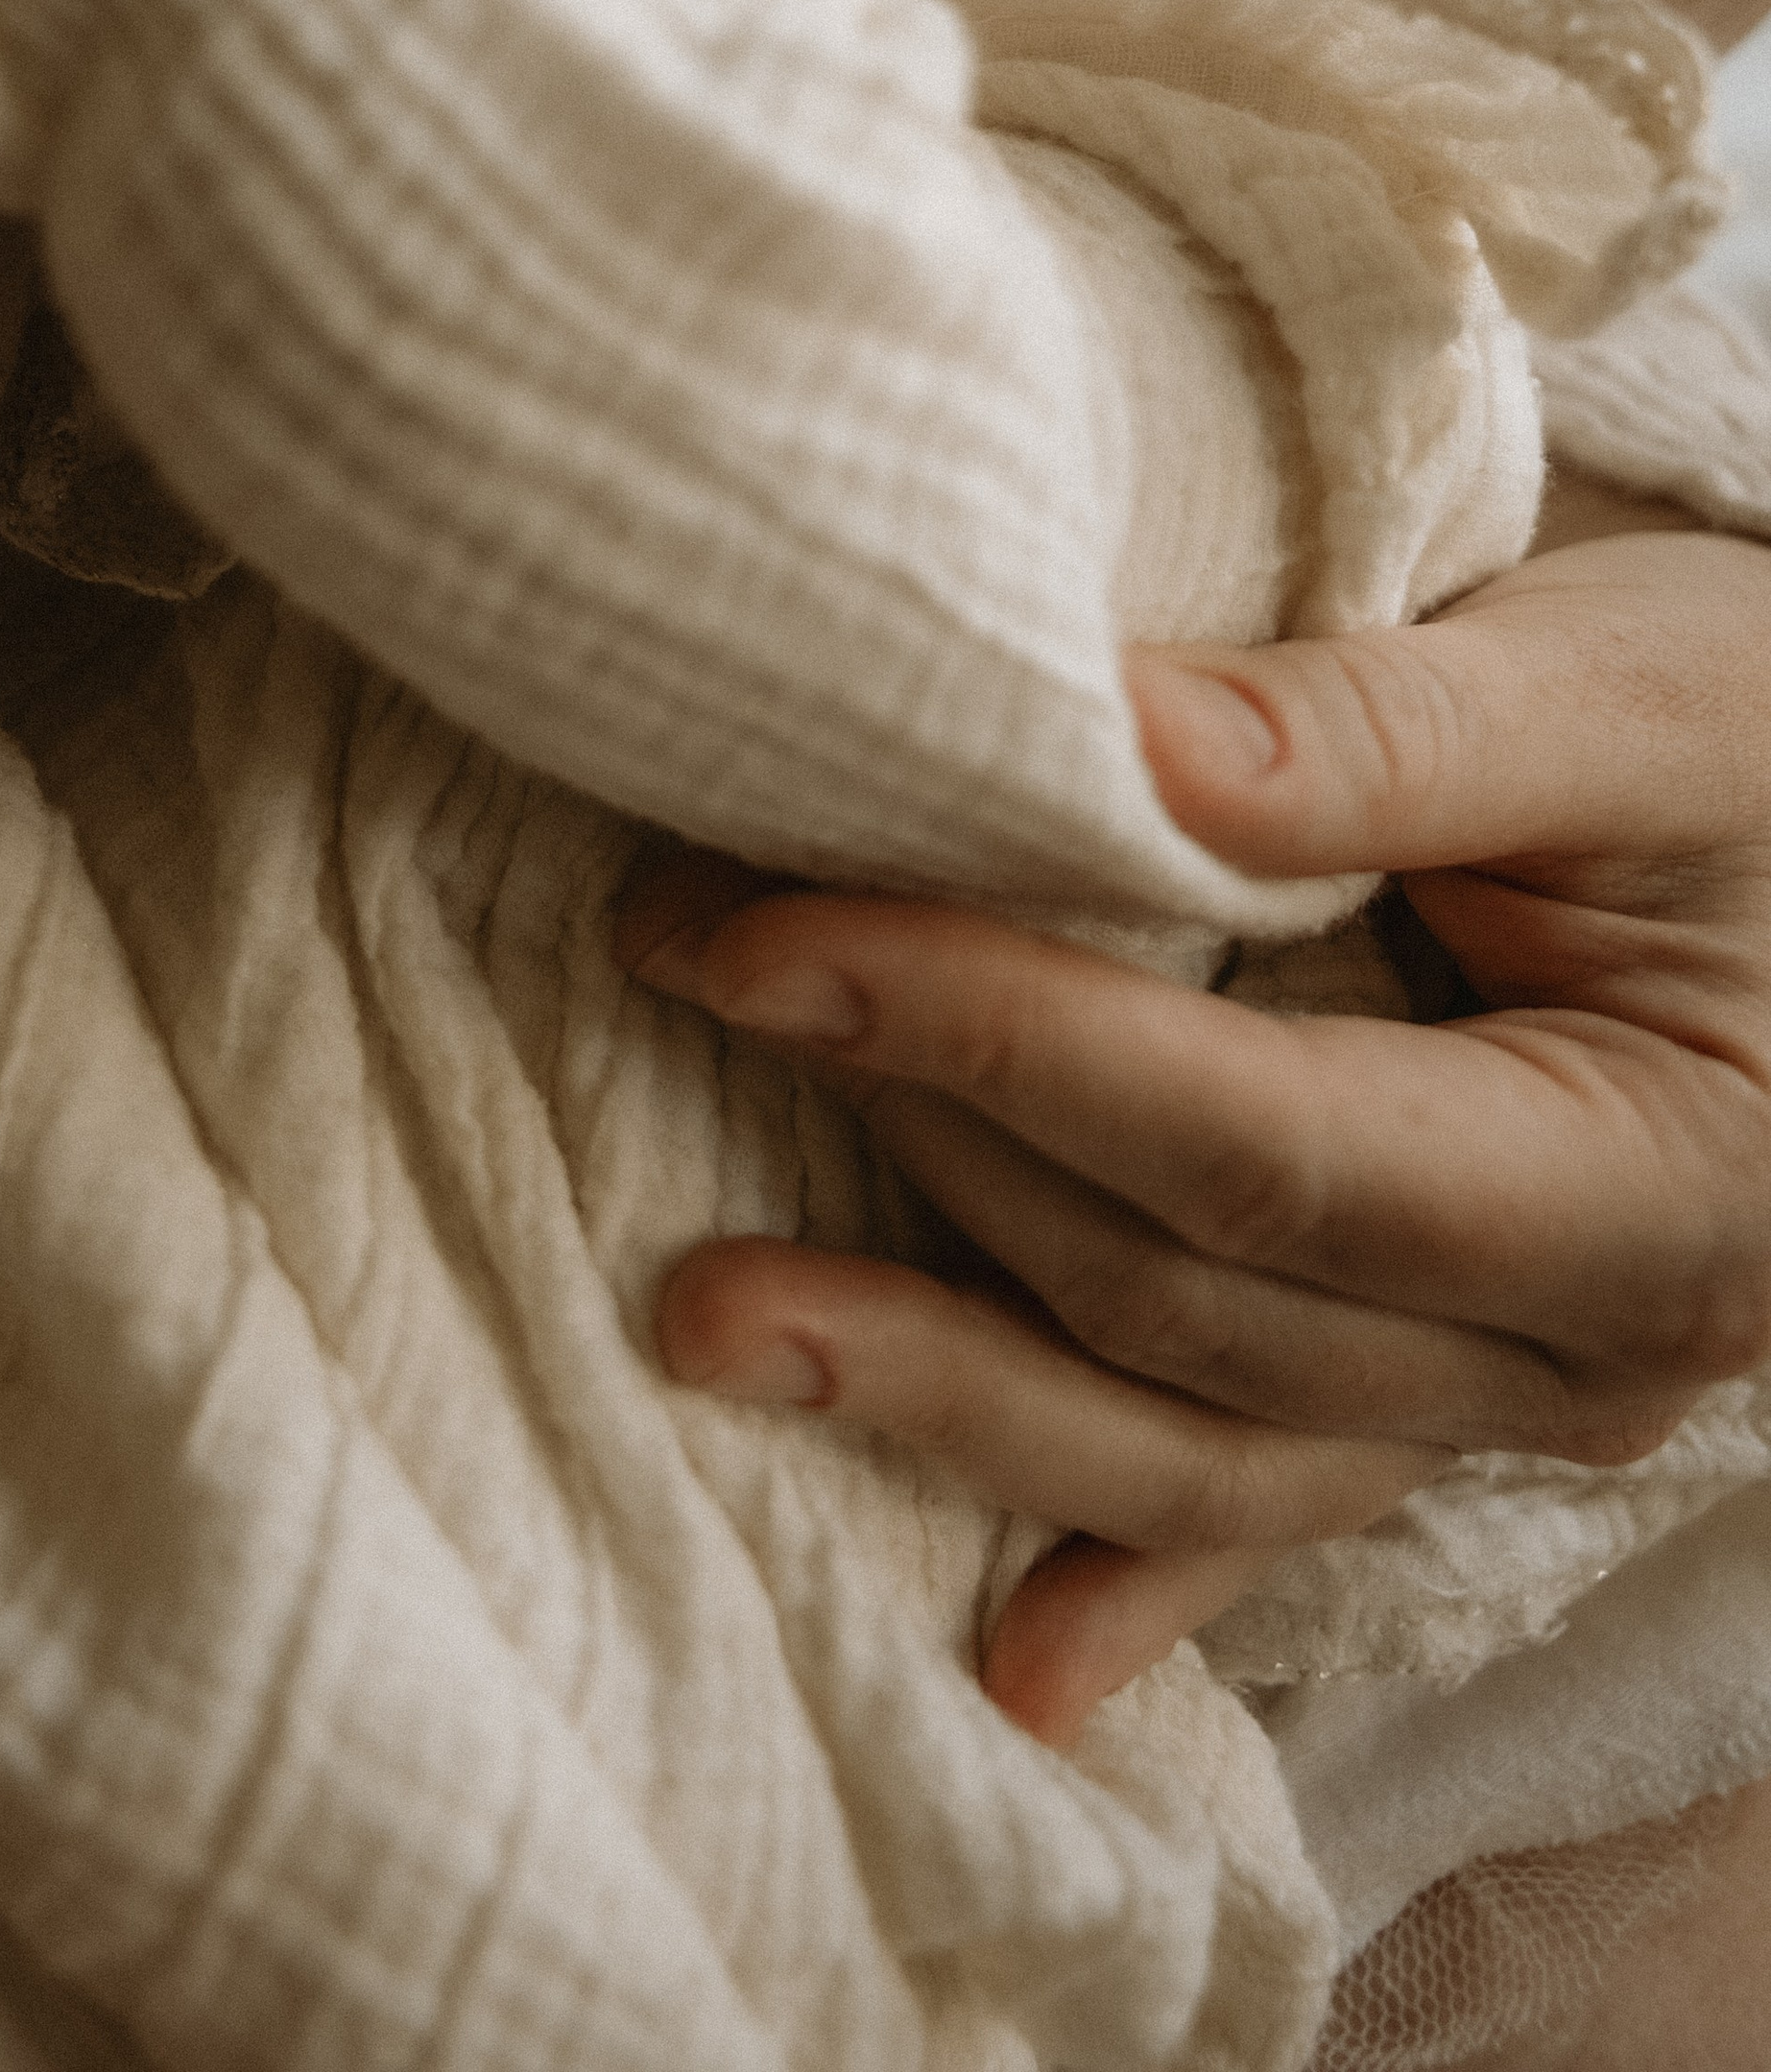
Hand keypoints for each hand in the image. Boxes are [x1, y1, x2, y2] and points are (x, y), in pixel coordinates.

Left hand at [617, 516, 1770, 1745]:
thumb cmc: (1768, 724)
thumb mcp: (1631, 690)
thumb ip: (1390, 731)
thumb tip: (1116, 746)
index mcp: (1657, 1183)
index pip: (1265, 1148)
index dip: (1003, 1046)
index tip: (764, 938)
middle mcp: (1584, 1346)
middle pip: (1188, 1292)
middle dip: (924, 1139)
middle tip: (694, 964)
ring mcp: (1504, 1396)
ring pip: (1186, 1436)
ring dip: (940, 1378)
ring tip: (701, 1317)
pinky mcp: (1433, 1386)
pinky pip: (1261, 1506)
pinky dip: (1134, 1578)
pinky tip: (1014, 1667)